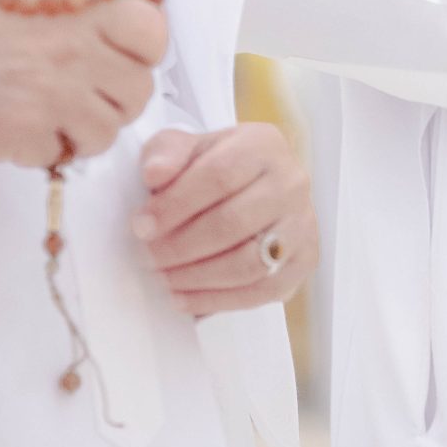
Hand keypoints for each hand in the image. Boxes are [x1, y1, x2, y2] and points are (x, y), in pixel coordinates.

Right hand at [0, 0, 166, 163]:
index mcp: (80, 12)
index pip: (153, 33)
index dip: (143, 46)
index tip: (128, 51)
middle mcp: (74, 55)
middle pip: (138, 90)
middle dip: (118, 94)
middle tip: (91, 88)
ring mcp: (53, 98)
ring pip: (107, 131)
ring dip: (87, 127)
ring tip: (58, 110)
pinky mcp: (26, 136)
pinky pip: (65, 154)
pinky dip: (50, 147)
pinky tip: (29, 124)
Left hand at [133, 122, 317, 315]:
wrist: (252, 186)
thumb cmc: (213, 167)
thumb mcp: (186, 147)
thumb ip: (166, 153)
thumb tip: (155, 174)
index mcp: (263, 146)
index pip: (219, 175)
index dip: (176, 205)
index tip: (142, 226)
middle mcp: (292, 182)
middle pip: (234, 222)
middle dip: (182, 246)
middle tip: (148, 257)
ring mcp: (303, 224)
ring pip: (249, 263)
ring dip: (198, 277)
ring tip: (163, 278)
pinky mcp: (304, 260)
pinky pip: (263, 290)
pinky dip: (218, 300)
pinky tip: (185, 297)